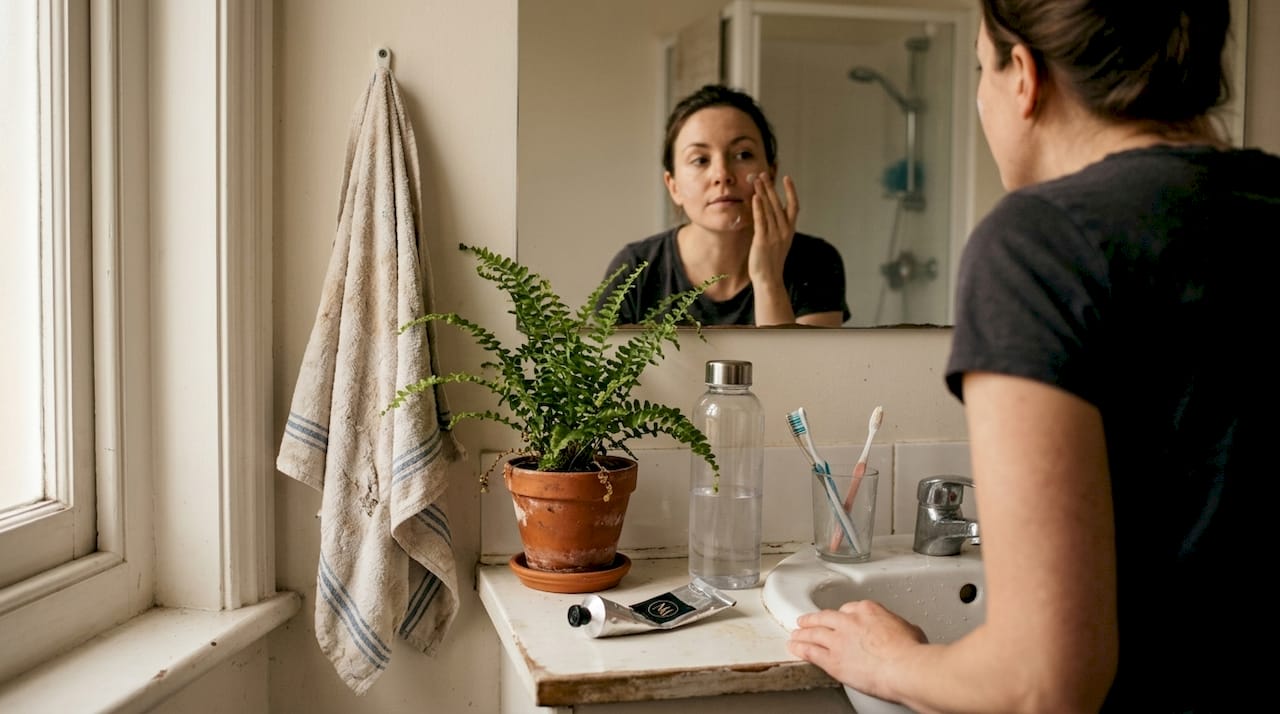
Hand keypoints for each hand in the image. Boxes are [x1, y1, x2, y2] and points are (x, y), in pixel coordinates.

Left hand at [747, 173, 797, 285]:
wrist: (769, 279)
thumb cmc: (771, 261)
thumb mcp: (778, 241)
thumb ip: (775, 226)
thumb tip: (768, 212)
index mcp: (789, 230)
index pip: (794, 206)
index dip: (791, 191)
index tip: (786, 178)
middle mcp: (784, 230)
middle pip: (778, 203)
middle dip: (770, 187)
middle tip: (763, 174)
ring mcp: (774, 235)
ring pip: (769, 209)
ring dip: (763, 193)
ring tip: (756, 180)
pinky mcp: (763, 240)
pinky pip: (761, 220)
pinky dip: (758, 208)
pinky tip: (755, 197)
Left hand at [786, 600, 927, 700]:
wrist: (904, 667)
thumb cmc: (912, 651)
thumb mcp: (909, 629)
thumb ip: (896, 627)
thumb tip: (900, 631)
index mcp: (868, 610)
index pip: (849, 609)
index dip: (842, 616)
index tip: (840, 620)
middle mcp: (849, 621)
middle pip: (826, 617)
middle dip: (814, 619)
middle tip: (806, 620)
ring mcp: (838, 639)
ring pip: (814, 632)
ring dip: (803, 633)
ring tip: (796, 634)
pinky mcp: (832, 659)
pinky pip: (811, 652)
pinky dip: (800, 649)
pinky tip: (794, 648)